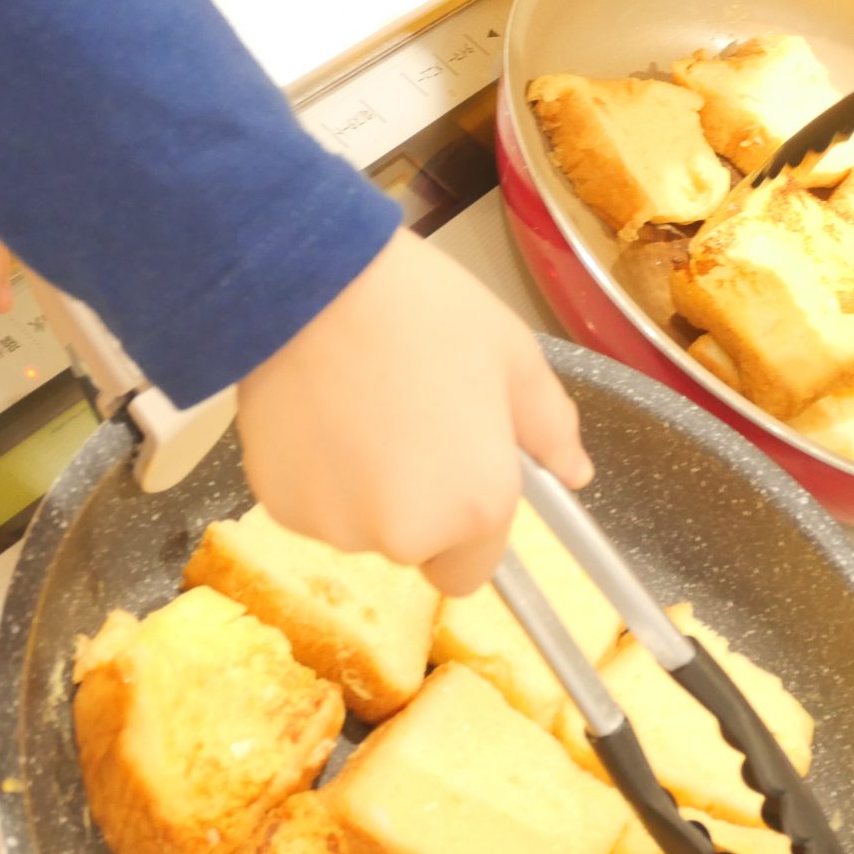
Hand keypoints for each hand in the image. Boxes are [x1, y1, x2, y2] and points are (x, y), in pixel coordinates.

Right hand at [235, 227, 591, 595]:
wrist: (312, 282)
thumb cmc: (425, 313)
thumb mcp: (512, 356)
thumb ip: (550, 428)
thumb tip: (578, 472)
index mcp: (478, 506)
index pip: (471, 571)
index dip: (466, 524)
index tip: (454, 467)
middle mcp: (407, 536)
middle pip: (413, 545)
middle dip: (413, 502)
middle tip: (405, 421)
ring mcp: (335, 526)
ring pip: (358, 525)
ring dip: (361, 488)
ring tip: (357, 407)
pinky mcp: (275, 505)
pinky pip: (308, 504)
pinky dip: (314, 474)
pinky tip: (317, 413)